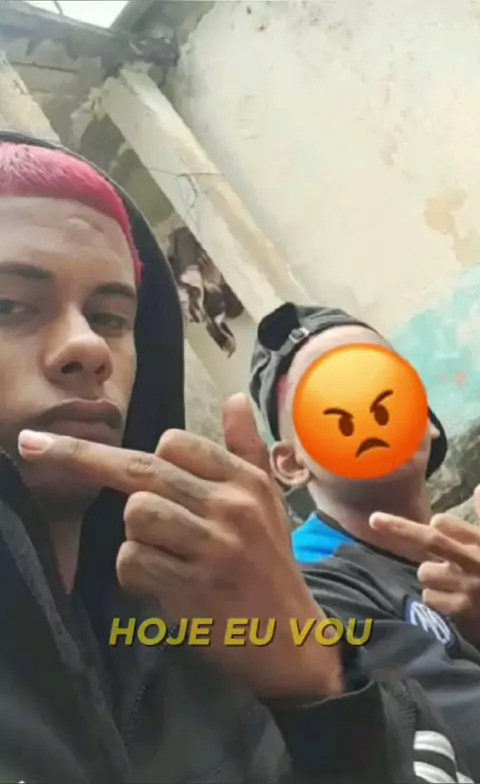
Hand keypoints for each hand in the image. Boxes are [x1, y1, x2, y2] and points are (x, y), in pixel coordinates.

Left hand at [18, 394, 342, 701]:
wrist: (292, 638)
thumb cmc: (269, 563)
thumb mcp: (269, 501)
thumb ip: (246, 449)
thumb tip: (234, 397)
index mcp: (246, 481)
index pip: (175, 443)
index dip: (148, 455)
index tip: (127, 468)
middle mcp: (232, 506)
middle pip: (142, 470)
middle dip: (81, 458)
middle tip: (34, 446)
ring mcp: (214, 546)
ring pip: (135, 513)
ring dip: (136, 535)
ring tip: (163, 552)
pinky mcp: (194, 587)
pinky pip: (133, 561)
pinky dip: (135, 573)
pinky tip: (162, 583)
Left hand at [370, 492, 479, 645]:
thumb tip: (478, 488)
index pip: (446, 523)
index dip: (438, 523)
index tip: (436, 523)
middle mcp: (473, 560)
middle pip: (430, 540)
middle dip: (399, 528)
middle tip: (374, 519)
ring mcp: (467, 586)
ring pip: (425, 573)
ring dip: (431, 576)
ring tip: (451, 581)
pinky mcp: (463, 610)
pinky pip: (430, 598)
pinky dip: (436, 599)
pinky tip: (453, 601)